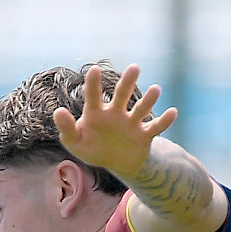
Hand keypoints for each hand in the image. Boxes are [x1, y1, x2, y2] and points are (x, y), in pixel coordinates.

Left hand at [54, 64, 176, 182]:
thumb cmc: (93, 148)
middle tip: (135, 68)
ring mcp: (131, 123)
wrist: (116, 163)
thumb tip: (58, 112)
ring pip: (141, 108)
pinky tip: (173, 112)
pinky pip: (156, 127)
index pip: (94, 95)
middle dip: (128, 82)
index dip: (94, 83)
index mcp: (97, 112)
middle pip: (123, 94)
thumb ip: (66, 128)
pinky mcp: (144, 135)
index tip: (95, 70)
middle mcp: (116, 113)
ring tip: (156, 89)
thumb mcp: (75, 142)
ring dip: (149, 100)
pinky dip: (164, 121)